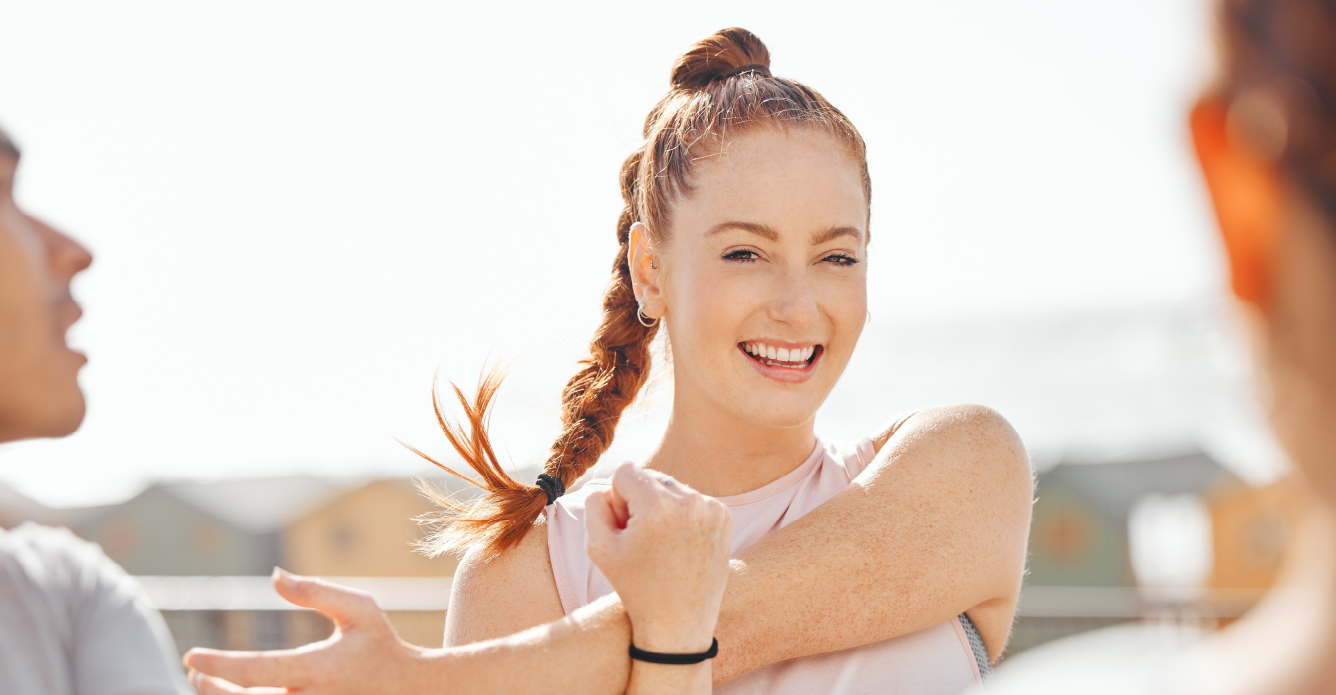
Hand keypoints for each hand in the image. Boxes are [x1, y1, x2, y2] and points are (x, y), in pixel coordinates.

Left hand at [183, 569, 428, 693]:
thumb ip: (316, 592)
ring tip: (206, 681)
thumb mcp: (360, 608)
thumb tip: (273, 576)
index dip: (219, 665)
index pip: (257, 670)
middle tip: (196, 670)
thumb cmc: (380, 645)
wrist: (411, 690)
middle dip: (212, 688)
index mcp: (320, 669)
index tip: (191, 656)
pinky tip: (235, 694)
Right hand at [584, 463, 732, 654]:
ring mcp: (711, 508)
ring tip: (661, 545)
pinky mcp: (724, 517)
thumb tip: (610, 486)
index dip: (617, 499)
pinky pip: (692, 500)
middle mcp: (689, 500)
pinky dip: (682, 516)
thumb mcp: (597, 547)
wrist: (680, 623)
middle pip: (650, 476)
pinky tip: (680, 545)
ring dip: (661, 507)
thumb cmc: (635, 587)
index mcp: (658, 505)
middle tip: (642, 539)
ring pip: (671, 488)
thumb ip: (595, 504)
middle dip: (639, 500)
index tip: (625, 528)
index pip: (624, 470)